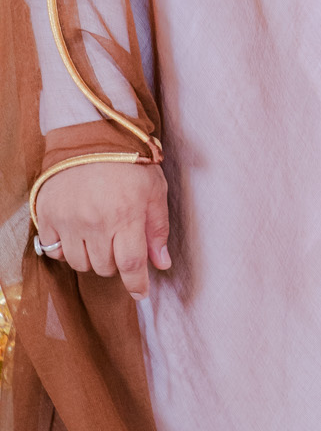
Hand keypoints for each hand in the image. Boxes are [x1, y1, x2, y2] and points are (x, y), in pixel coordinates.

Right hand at [33, 163, 170, 299]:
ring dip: (92, 257)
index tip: (140, 292)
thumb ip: (158, 228)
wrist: (90, 138)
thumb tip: (162, 263)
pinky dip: (67, 248)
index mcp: (126, 215)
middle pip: (105, 267)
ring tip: (99, 236)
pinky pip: (56, 250)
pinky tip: (78, 233)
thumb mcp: (154, 190)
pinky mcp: (49, 216)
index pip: (131, 264)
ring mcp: (69, 220)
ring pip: (80, 263)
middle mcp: (96, 222)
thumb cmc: (128, 162)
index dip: (136, 284)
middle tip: (119, 242)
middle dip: (116, 262)